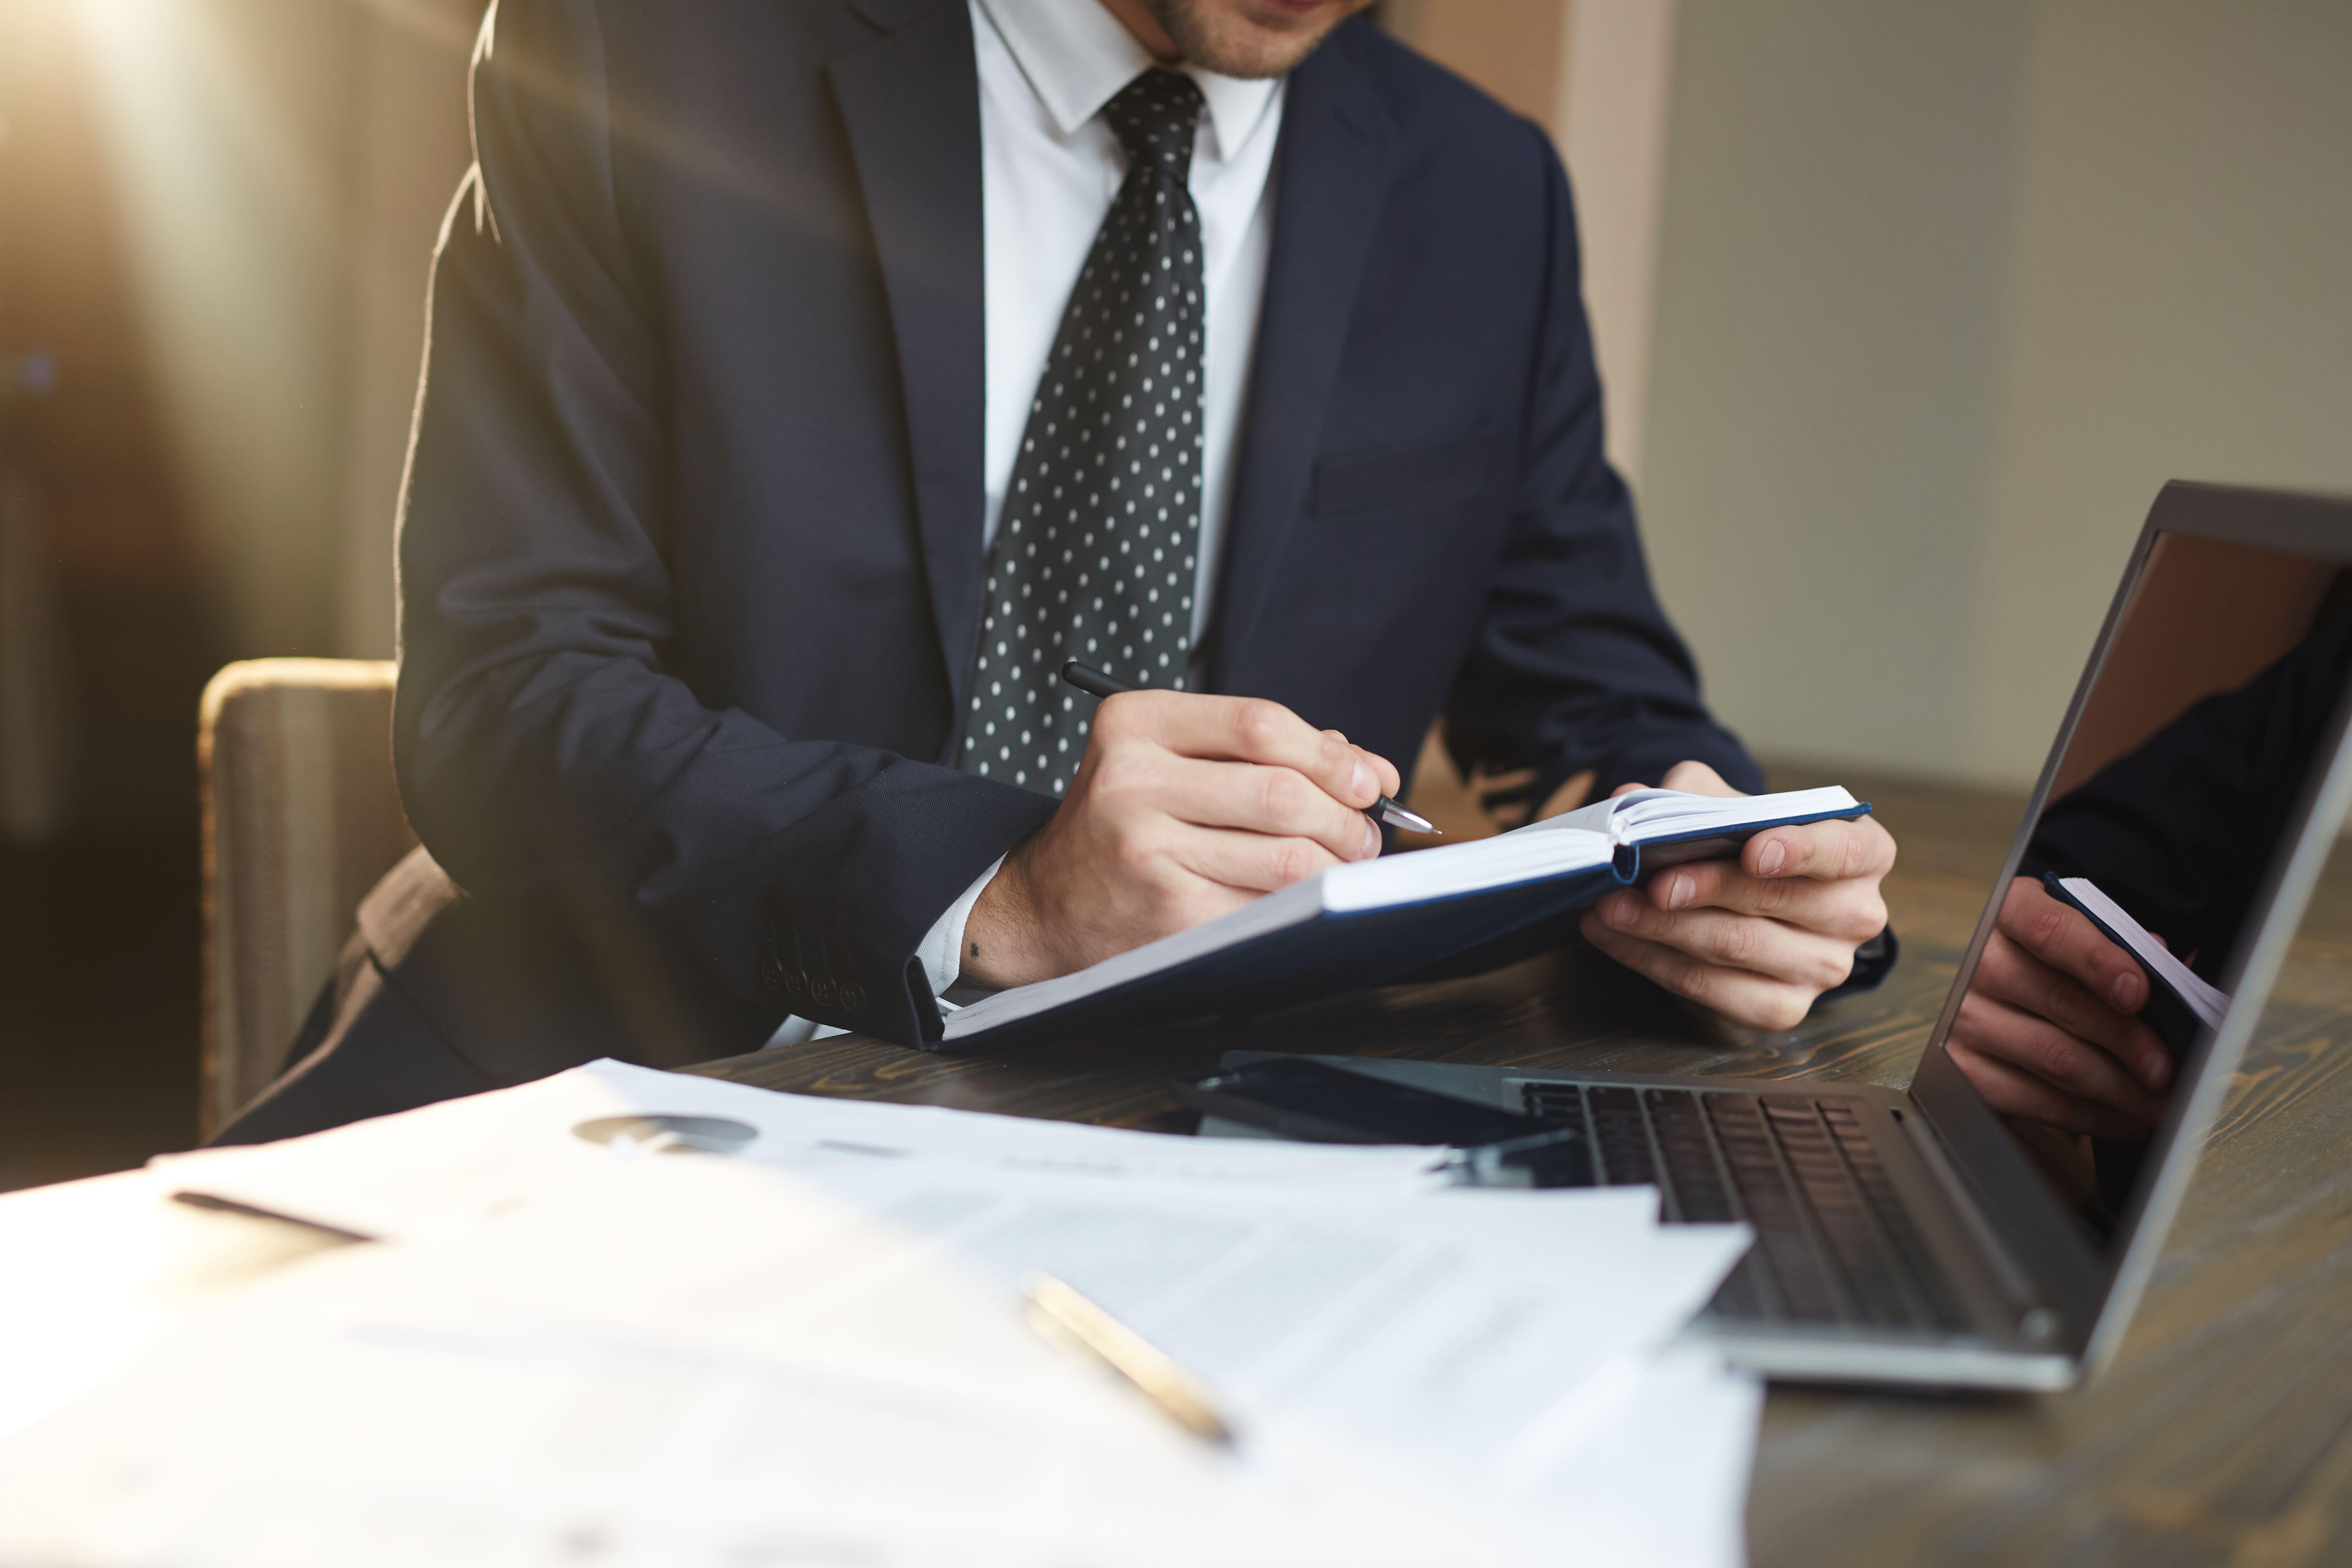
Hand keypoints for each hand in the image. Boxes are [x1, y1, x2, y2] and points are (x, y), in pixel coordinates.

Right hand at [963, 692, 1400, 986]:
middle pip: (1282, 792)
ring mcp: (1145, 851)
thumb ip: (1261, 752)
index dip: (1332, 755)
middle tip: (1365, 833)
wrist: (1043, 904)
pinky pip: (1266, 906)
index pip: (1260, 723)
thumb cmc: (1123, 824)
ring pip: (1286, 857)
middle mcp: (1131, 782)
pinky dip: (1299, 904)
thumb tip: (1369, 770)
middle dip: (1346, 817)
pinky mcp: (1166, 914)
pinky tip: (1299, 898)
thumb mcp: (1169, 759)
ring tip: (1342, 864)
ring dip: (1335, 864)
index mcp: (1134, 724)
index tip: (1368, 780)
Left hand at [1577, 761, 1895, 1030]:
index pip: (1845, 851)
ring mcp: (1823, 970)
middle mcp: (1856, 915)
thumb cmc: (1741, 846)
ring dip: (1663, 927)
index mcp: (1863, 854)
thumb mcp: (1725, 806)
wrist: (1741, 908)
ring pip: (1736, 946)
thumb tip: (1630, 795)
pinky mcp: (1780, 1010)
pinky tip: (1611, 937)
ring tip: (1610, 905)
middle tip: (1647, 880)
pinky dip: (1650, 960)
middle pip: (1777, 900)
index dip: (1800, 850)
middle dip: (1705, 888)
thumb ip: (1688, 795)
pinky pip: (1709, 988)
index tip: (1752, 850)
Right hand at [1945, 877, 2170, 1137]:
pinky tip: (2128, 1116)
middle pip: (2063, 1002)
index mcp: (2013, 913)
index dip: (2096, 959)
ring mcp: (1967, 1019)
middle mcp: (1981, 963)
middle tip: (2168, 1067)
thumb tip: (2174, 972)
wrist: (2005, 1002)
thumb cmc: (2060, 967)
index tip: (2137, 991)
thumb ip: (2129, 948)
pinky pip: (2043, 1102)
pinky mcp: (1968, 1072)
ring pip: (2058, 1058)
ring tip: (2161, 1101)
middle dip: (2127, 1039)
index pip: (2051, 929)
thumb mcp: (2088, 939)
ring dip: (2121, 1088)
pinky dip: (2096, 1116)